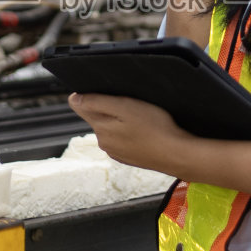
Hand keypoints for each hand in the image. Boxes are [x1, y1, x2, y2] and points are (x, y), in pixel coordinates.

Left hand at [68, 92, 195, 176]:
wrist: (177, 154)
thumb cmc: (155, 128)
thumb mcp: (125, 106)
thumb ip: (97, 102)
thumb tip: (73, 99)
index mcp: (100, 128)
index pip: (82, 105)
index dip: (91, 94)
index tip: (108, 93)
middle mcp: (104, 142)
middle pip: (98, 116)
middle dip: (110, 107)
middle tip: (132, 104)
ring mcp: (117, 152)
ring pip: (112, 128)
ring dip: (121, 121)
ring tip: (142, 118)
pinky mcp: (129, 157)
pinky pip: (124, 139)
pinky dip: (131, 133)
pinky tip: (145, 131)